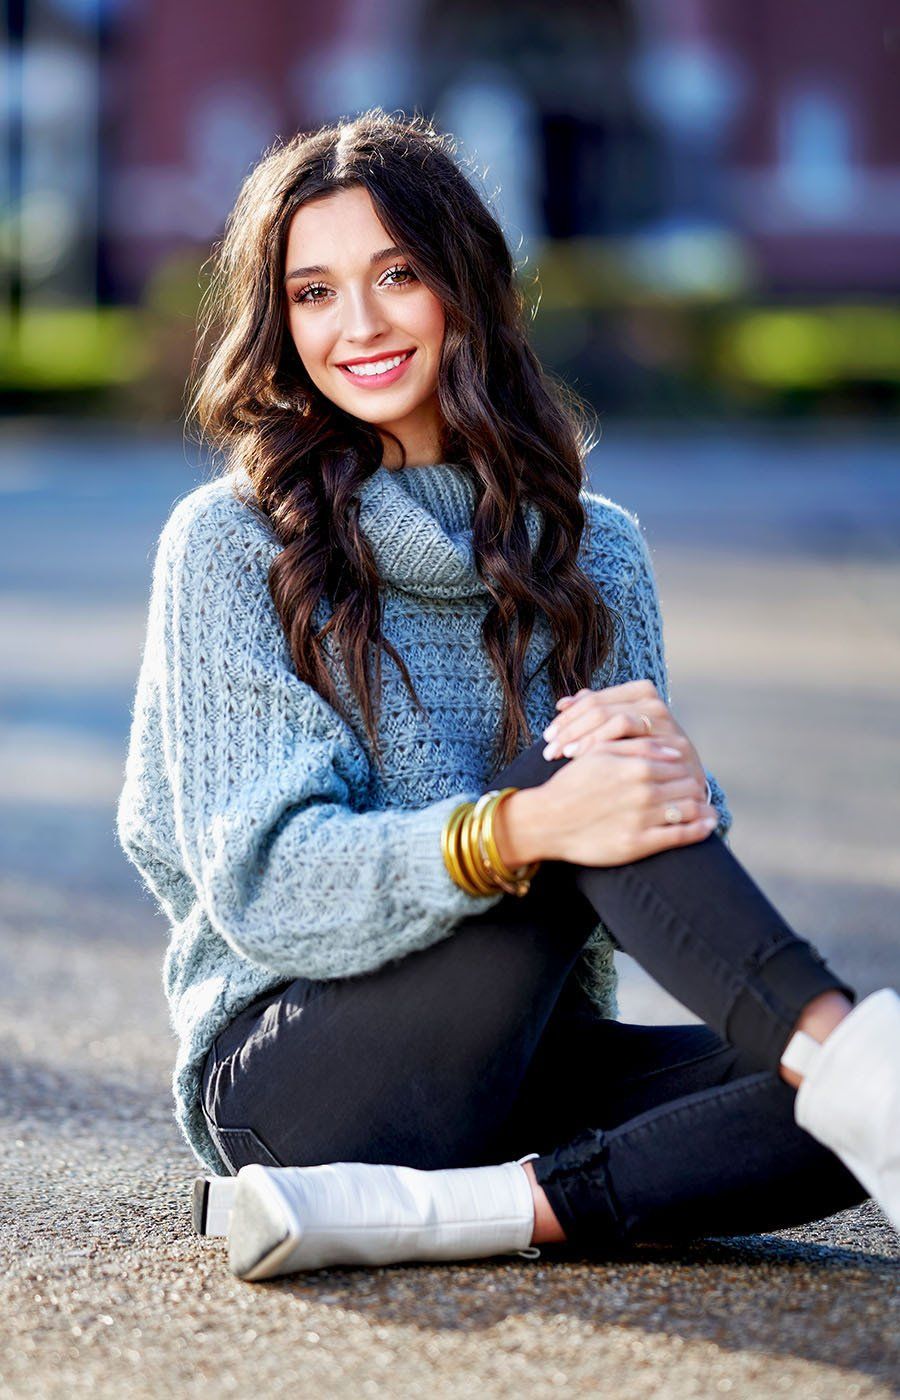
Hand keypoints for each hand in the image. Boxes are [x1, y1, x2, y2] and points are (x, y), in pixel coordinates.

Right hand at [513, 737, 717, 866]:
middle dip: (695, 787)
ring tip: (707, 809)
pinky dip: (700, 829)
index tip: (687, 774)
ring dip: (703, 808)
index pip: (678, 764)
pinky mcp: (639, 844)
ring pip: (689, 808)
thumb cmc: (572, 784)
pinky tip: (708, 826)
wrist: (547, 821)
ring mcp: (642, 818)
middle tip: (698, 792)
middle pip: (687, 785)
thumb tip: (675, 751)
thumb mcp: (600, 754)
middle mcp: (643, 791)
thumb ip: (639, 748)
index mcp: (635, 766)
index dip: (685, 768)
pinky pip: (681, 836)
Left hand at [542, 679, 706, 795]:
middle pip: (601, 709)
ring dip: (585, 737)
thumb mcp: (620, 730)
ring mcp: (666, 724)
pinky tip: (587, 761)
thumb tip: (562, 703)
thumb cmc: (643, 755)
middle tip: (549, 749)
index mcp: (640, 693)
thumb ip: (595, 712)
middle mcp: (655, 704)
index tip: (548, 735)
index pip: (594, 699)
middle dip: (570, 729)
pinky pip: (634, 742)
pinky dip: (606, 748)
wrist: (683, 782)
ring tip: (563, 754)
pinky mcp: (672, 746)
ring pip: (617, 720)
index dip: (567, 716)